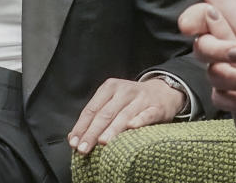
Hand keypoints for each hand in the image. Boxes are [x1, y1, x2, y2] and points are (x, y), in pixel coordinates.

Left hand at [67, 77, 184, 153]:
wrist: (162, 92)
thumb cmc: (131, 101)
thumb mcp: (112, 102)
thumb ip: (94, 117)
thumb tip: (73, 138)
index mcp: (110, 87)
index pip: (92, 109)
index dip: (82, 126)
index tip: (74, 142)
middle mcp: (124, 91)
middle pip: (105, 113)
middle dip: (92, 132)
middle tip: (84, 148)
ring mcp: (141, 98)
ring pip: (124, 115)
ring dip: (112, 130)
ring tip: (102, 142)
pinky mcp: (156, 107)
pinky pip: (147, 115)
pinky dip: (139, 120)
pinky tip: (131, 127)